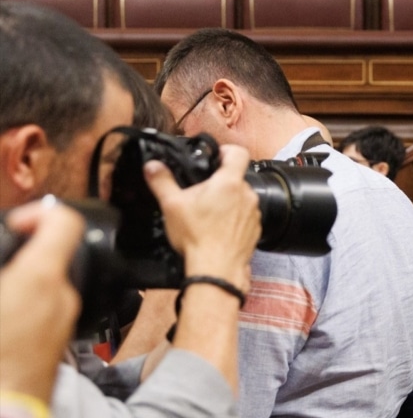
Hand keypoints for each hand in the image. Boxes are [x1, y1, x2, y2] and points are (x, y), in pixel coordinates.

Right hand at [0, 199, 84, 403]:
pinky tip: (4, 316)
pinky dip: (23, 304)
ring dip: (21, 281)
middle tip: (1, 261)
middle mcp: (62, 299)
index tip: (15, 223)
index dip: (38, 213)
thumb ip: (4, 269)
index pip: (65, 223)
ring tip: (1, 292)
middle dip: (20, 254)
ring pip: (46, 285)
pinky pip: (42, 310)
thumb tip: (7, 270)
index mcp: (41, 280)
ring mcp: (62, 323)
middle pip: (52, 256)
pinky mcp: (56, 345)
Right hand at [144, 144, 260, 290]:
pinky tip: (218, 228)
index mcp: (229, 183)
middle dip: (220, 182)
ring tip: (208, 213)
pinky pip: (245, 217)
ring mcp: (254, 214)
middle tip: (201, 192)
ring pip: (241, 198)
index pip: (238, 152)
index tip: (215, 155)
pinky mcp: (255, 230)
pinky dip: (234, 218)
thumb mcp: (172, 205)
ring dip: (228, 201)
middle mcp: (247, 195)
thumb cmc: (197, 237)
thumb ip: (162, 181)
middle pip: (237, 177)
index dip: (226, 149)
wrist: (216, 268)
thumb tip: (153, 167)